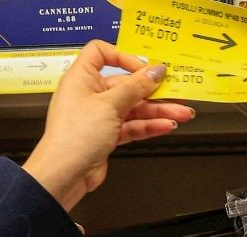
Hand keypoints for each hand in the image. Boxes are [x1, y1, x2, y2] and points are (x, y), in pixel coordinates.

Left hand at [23, 41, 195, 210]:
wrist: (65, 173)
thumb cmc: (74, 137)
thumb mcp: (110, 105)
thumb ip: (136, 87)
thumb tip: (154, 71)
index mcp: (82, 78)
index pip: (101, 53)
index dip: (124, 57)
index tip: (145, 68)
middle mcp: (90, 94)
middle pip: (126, 85)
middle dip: (152, 91)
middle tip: (175, 93)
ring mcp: (99, 115)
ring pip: (133, 107)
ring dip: (157, 111)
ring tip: (180, 113)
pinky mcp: (107, 135)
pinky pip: (132, 125)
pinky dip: (149, 126)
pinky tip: (165, 126)